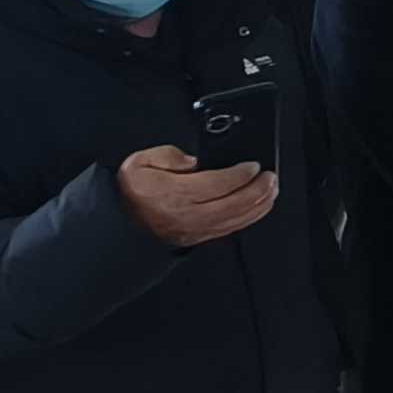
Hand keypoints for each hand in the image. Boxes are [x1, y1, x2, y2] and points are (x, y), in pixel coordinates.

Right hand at [117, 141, 278, 248]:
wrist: (121, 225)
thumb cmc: (131, 192)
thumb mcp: (140, 162)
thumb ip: (169, 156)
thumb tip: (195, 161)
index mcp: (174, 194)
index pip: (217, 184)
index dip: (239, 174)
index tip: (254, 165)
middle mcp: (189, 215)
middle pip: (233, 204)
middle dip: (257, 190)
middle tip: (271, 177)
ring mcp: (196, 229)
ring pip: (236, 219)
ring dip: (259, 205)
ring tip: (272, 190)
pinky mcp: (200, 237)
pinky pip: (231, 228)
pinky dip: (249, 217)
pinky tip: (259, 206)